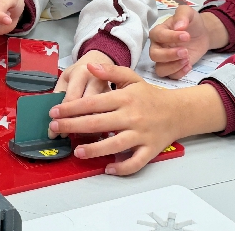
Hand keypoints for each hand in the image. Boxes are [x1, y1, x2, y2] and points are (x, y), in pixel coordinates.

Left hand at [48, 63, 224, 175]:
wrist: (179, 111)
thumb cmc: (150, 96)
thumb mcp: (132, 79)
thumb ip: (111, 72)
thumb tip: (90, 67)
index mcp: (125, 98)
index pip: (93, 102)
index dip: (71, 107)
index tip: (55, 111)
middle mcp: (132, 116)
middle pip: (98, 123)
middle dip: (73, 126)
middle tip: (55, 129)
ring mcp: (141, 135)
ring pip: (115, 145)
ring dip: (94, 149)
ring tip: (77, 151)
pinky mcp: (150, 150)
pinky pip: (135, 162)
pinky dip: (122, 168)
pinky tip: (107, 168)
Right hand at [149, 7, 224, 78]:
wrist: (202, 34)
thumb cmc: (191, 23)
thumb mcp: (188, 12)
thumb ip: (182, 15)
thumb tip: (178, 26)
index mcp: (159, 31)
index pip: (158, 36)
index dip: (170, 37)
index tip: (186, 36)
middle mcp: (158, 46)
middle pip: (154, 55)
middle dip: (169, 55)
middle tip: (185, 51)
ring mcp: (164, 59)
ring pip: (159, 69)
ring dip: (173, 67)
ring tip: (187, 60)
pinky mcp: (173, 68)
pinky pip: (170, 76)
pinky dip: (179, 73)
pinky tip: (189, 65)